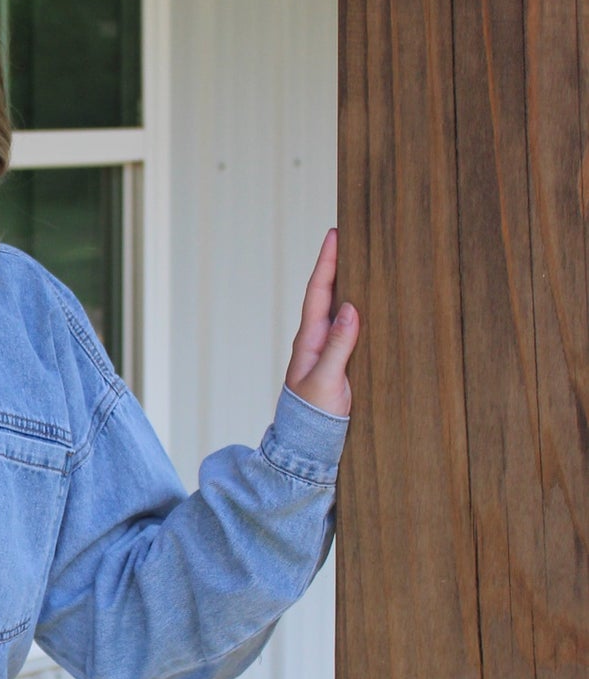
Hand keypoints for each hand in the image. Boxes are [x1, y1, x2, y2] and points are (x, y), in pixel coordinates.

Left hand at [284, 228, 358, 416]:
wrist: (308, 444)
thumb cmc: (313, 416)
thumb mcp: (326, 380)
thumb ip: (338, 346)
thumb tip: (350, 308)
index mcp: (309, 339)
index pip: (318, 292)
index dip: (327, 262)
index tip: (335, 234)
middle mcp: (317, 340)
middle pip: (328, 293)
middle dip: (339, 264)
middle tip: (351, 236)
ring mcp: (328, 351)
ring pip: (339, 309)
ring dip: (349, 284)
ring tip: (364, 260)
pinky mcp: (340, 364)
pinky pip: (349, 329)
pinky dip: (359, 310)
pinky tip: (371, 304)